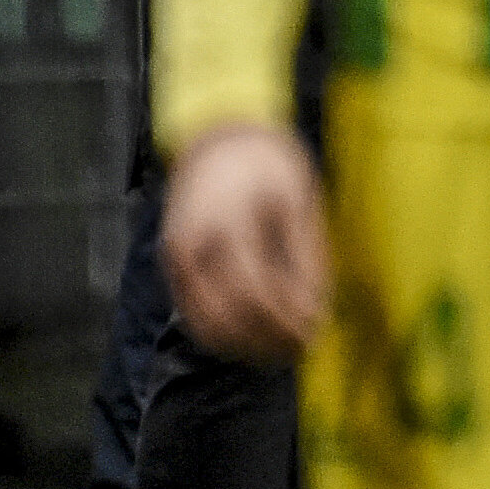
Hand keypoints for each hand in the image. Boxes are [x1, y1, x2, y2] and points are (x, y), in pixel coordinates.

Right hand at [163, 124, 329, 362]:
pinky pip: (193, 313)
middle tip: (304, 350)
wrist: (218, 138)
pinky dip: (221, 333)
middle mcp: (193, 248)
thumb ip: (306, 259)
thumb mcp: (299, 204)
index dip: (287, 323)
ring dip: (244, 347)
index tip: (317, 334)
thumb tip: (317, 311)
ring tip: (282, 350)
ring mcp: (176, 259)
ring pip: (204, 325)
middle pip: (228, 318)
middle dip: (267, 343)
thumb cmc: (268, 166)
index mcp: (228, 228)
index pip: (257, 295)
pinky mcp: (172, 265)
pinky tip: (254, 336)